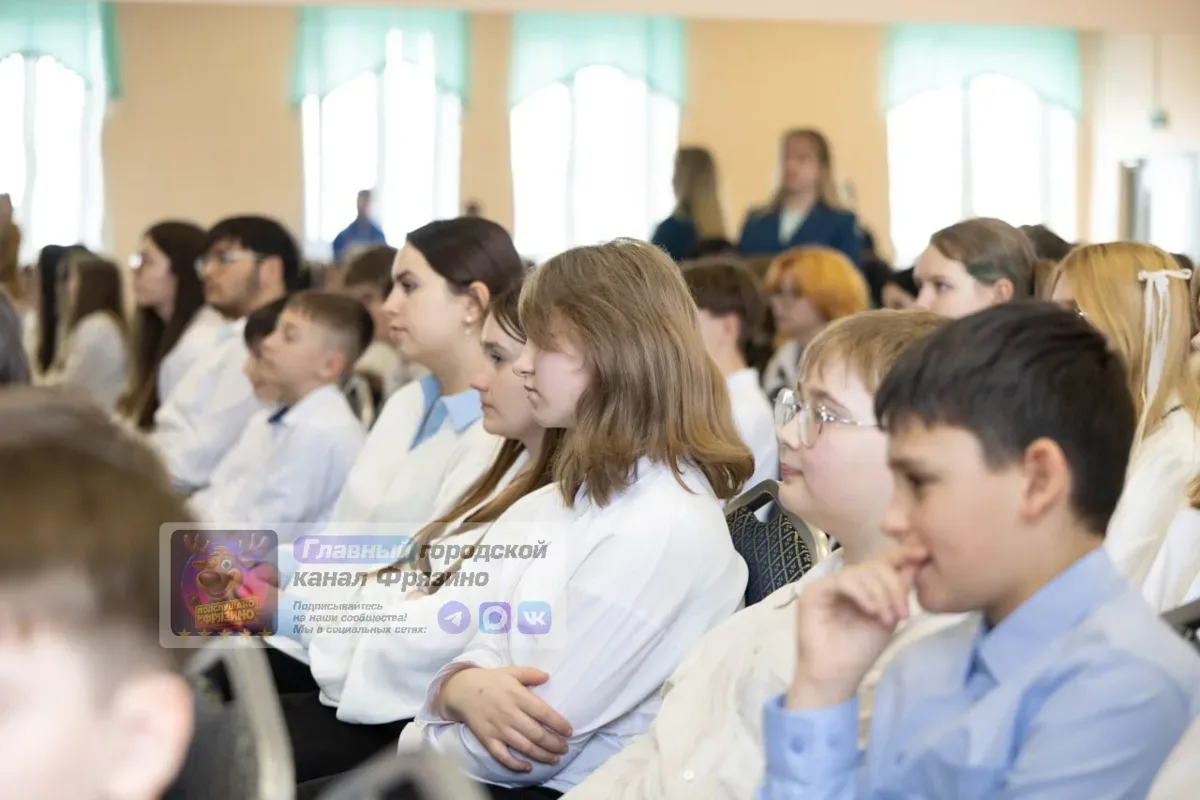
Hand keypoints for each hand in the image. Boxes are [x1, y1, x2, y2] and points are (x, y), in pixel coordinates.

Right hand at [439, 666, 572, 771]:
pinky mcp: (487, 740)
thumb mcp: (511, 672)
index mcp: (517, 696)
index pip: (543, 713)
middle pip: (537, 734)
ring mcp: (498, 729)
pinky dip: (516, 764)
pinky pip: (503, 756)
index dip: (559, 724)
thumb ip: (530, 674)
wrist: (462, 690)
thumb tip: (547, 676)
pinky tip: (528, 767)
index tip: (569, 732)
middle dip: (554, 744)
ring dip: (542, 755)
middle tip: (565, 748)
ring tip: (555, 758)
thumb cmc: (490, 681)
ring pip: (524, 747)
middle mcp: (509, 714)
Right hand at [788, 545, 926, 708]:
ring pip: (861, 571)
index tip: (924, 554)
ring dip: (880, 594)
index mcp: (864, 585)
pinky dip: (862, 593)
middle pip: (875, 565)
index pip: (883, 562)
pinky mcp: (814, 590)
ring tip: (887, 619)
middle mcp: (845, 580)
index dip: (903, 554)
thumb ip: (899, 591)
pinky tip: (871, 611)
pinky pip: (844, 580)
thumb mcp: (889, 617)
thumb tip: (916, 561)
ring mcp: (828, 584)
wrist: (837, 676)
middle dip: (894, 587)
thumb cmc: (861, 651)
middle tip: (902, 614)